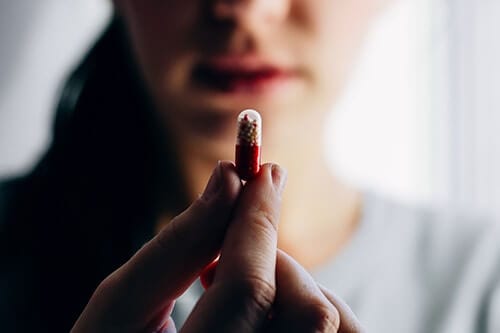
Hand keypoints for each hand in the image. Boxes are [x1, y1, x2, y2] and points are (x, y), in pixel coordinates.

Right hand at [71, 162, 362, 331]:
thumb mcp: (118, 306)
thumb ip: (178, 244)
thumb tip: (229, 179)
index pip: (248, 288)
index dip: (258, 219)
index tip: (264, 170)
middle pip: (308, 309)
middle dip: (271, 256)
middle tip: (230, 240)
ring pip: (327, 320)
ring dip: (291, 281)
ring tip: (234, 279)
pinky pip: (325, 330)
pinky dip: (299, 302)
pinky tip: (255, 305)